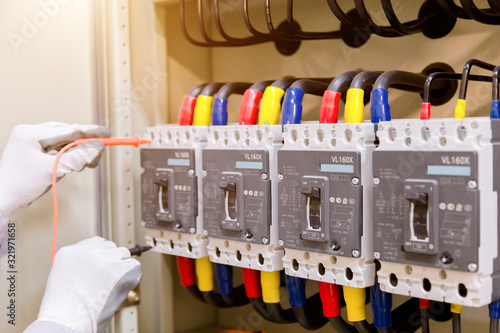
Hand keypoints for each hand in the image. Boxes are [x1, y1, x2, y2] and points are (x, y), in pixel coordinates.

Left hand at [0, 122, 109, 215]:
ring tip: (89, 160)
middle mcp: (29, 134)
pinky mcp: (32, 152)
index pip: (67, 130)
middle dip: (84, 143)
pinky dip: (68, 155)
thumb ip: (77, 158)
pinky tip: (75, 161)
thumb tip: (97, 147)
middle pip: (65, 133)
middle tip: (100, 151)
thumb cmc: (18, 186)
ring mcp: (30, 142)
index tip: (106, 133)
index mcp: (30, 133)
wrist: (2, 200)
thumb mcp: (53, 170)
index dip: (89, 132)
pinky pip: (56, 149)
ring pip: (62, 141)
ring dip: (77, 150)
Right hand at [27, 237, 141, 332]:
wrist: (68, 320)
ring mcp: (105, 257)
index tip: (103, 267)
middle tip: (108, 281)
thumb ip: (83, 264)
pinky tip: (117, 289)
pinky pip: (134, 266)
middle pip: (111, 248)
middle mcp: (87, 251)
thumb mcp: (65, 277)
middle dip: (112, 263)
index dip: (102, 256)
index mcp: (70, 252)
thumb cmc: (66, 308)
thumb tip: (103, 263)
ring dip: (122, 270)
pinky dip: (131, 278)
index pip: (96, 243)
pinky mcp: (120, 267)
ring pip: (123, 255)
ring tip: (110, 287)